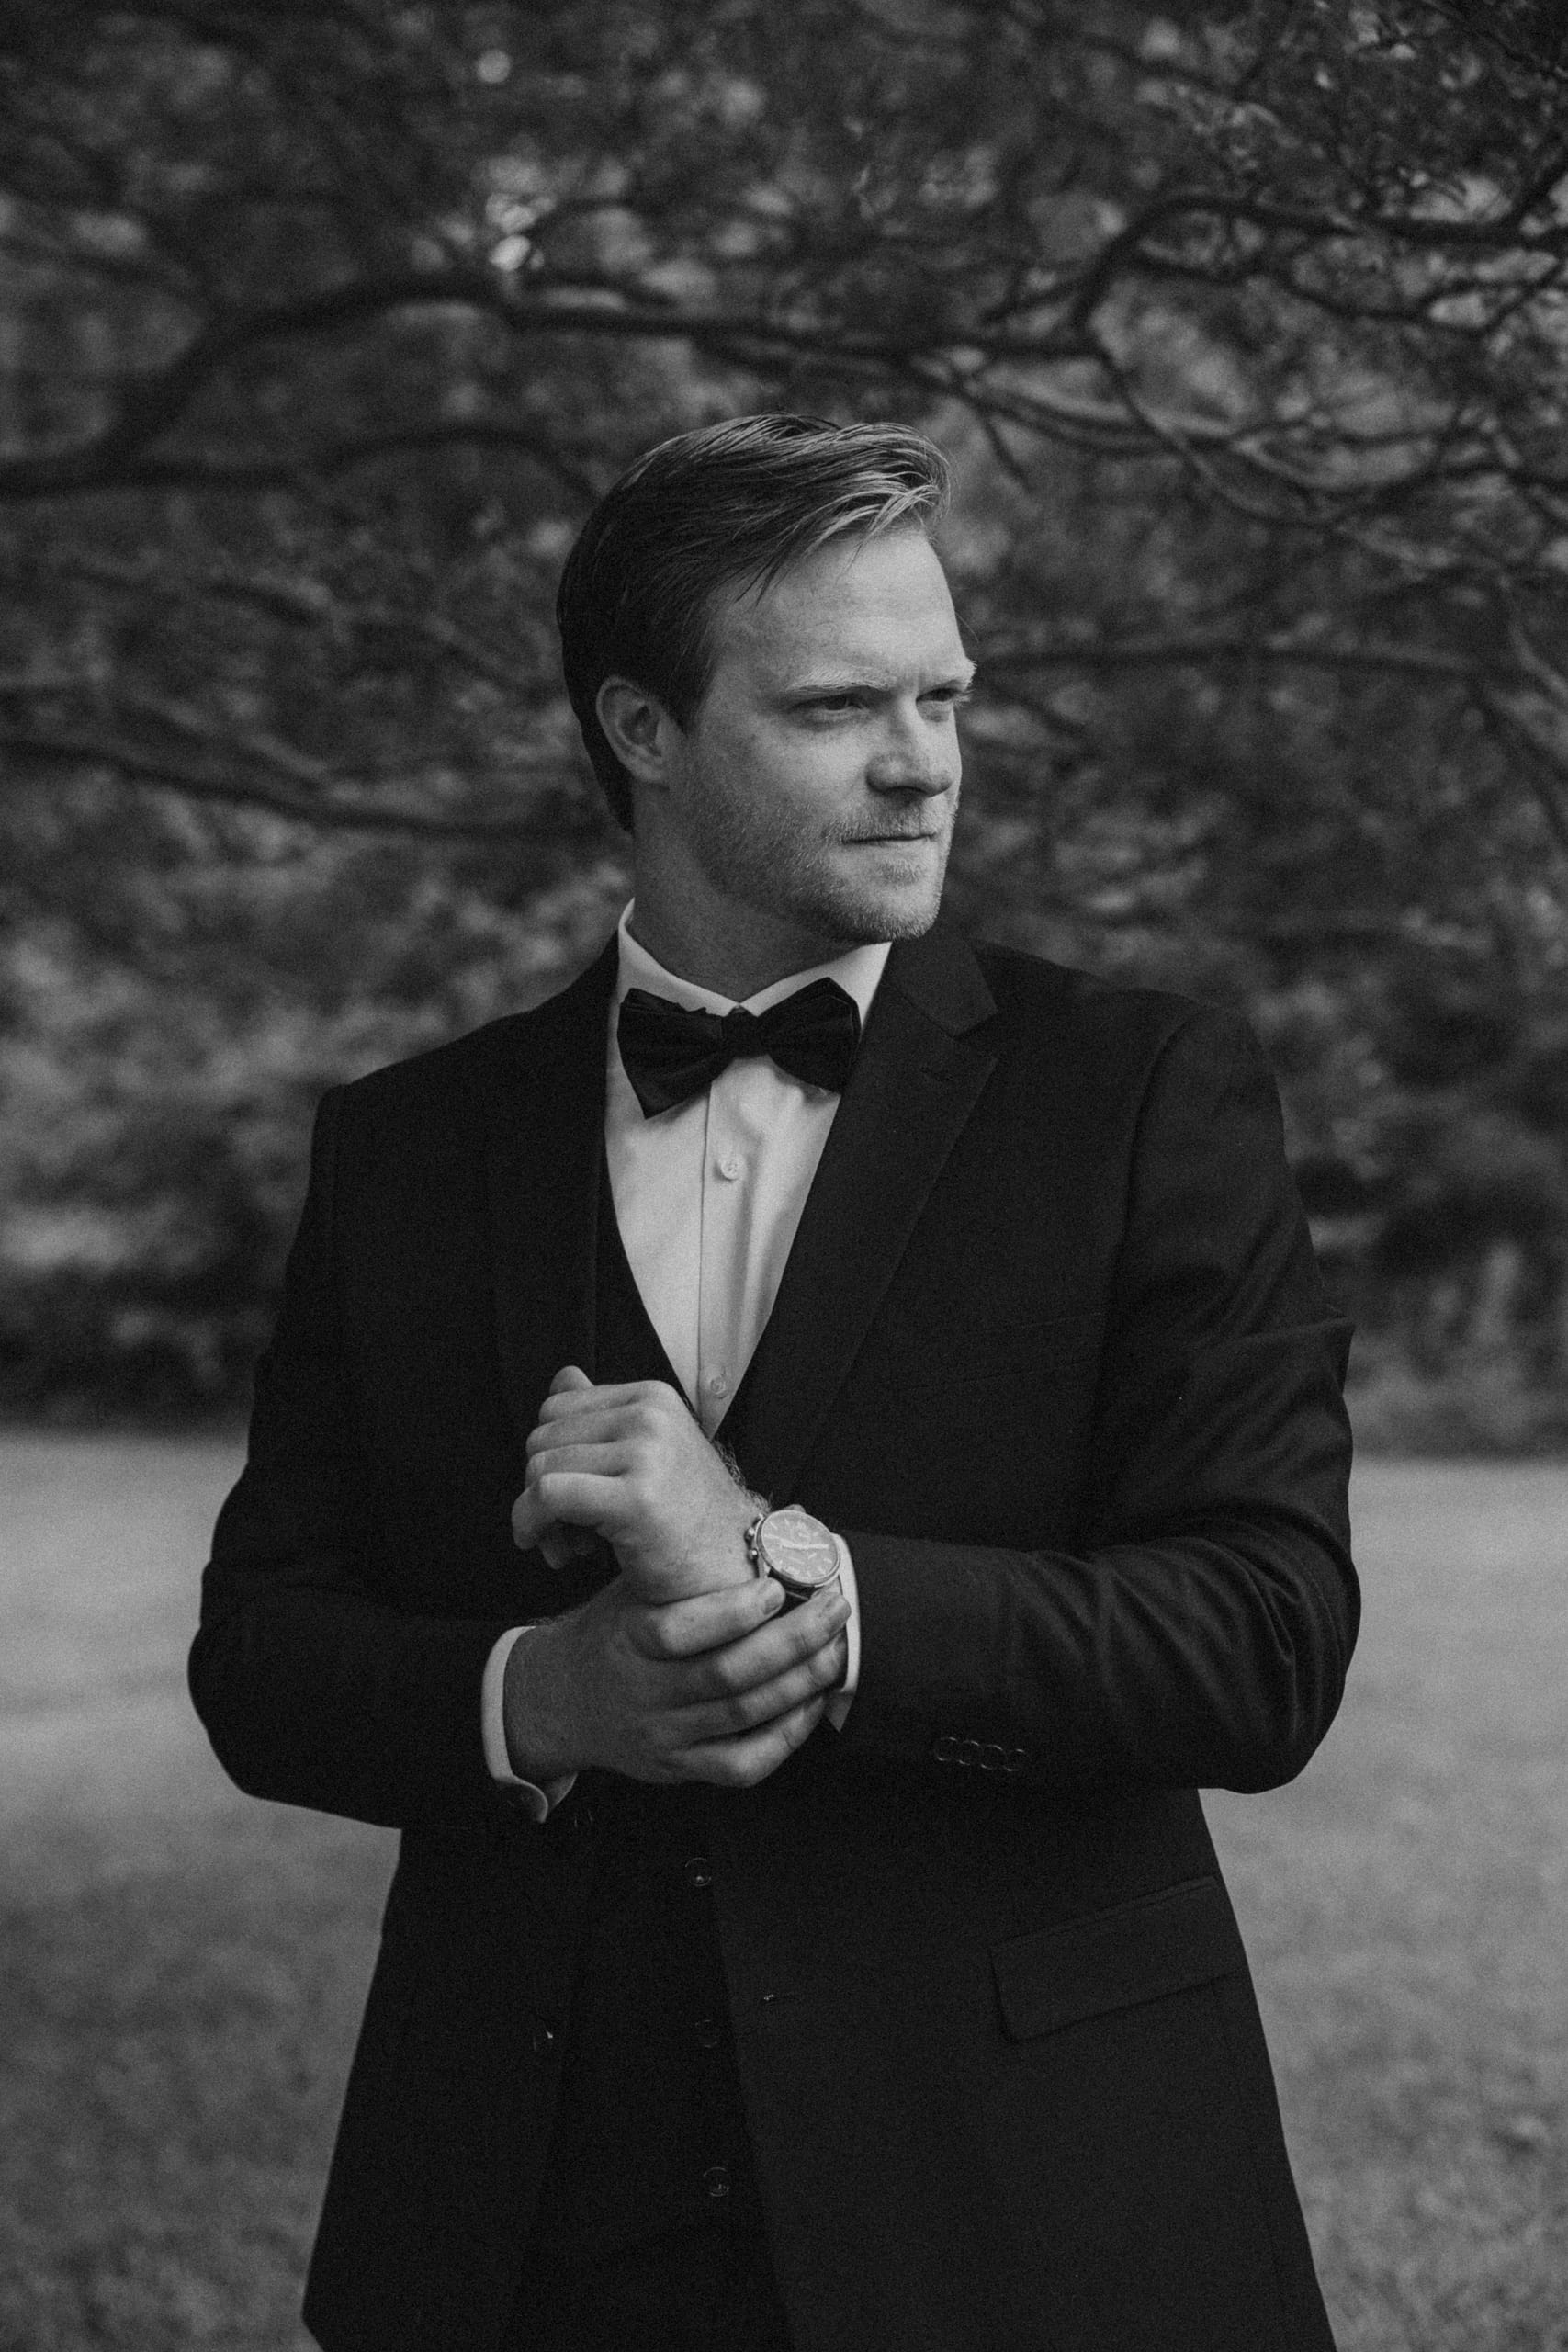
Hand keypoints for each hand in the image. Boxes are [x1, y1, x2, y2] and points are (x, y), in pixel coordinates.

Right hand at [502, 1572, 851, 1787]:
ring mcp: (662, 1734)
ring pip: (742, 1715)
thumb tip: (773, 1527)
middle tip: (833, 1610)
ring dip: (800, 1682)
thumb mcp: (631, 1594)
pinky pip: (742, 1764)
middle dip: (792, 1642)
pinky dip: (785, 1736)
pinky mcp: (679, 1768)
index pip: (677, 1630)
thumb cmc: (613, 1635)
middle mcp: (644, 1690)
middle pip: (726, 1674)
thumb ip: (685, 1575)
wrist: (562, 1702)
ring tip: (834, 1649)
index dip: (731, 1612)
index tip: (776, 1587)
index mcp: (628, 1638)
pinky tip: (809, 1704)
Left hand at [511, 1366, 763, 1601]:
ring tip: (570, 1548)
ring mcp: (646, 1454)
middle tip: (564, 1533)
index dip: (547, 1457)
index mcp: (651, 1398)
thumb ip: (602, 1414)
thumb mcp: (645, 1454)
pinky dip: (532, 1525)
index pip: (555, 1409)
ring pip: (540, 1468)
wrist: (733, 1567)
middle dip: (536, 1490)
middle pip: (541, 1439)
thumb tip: (562, 1376)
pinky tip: (555, 1554)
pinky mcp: (636, 1498)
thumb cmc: (683, 1518)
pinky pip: (548, 1496)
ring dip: (537, 1519)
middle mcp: (649, 1416)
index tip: (565, 1500)